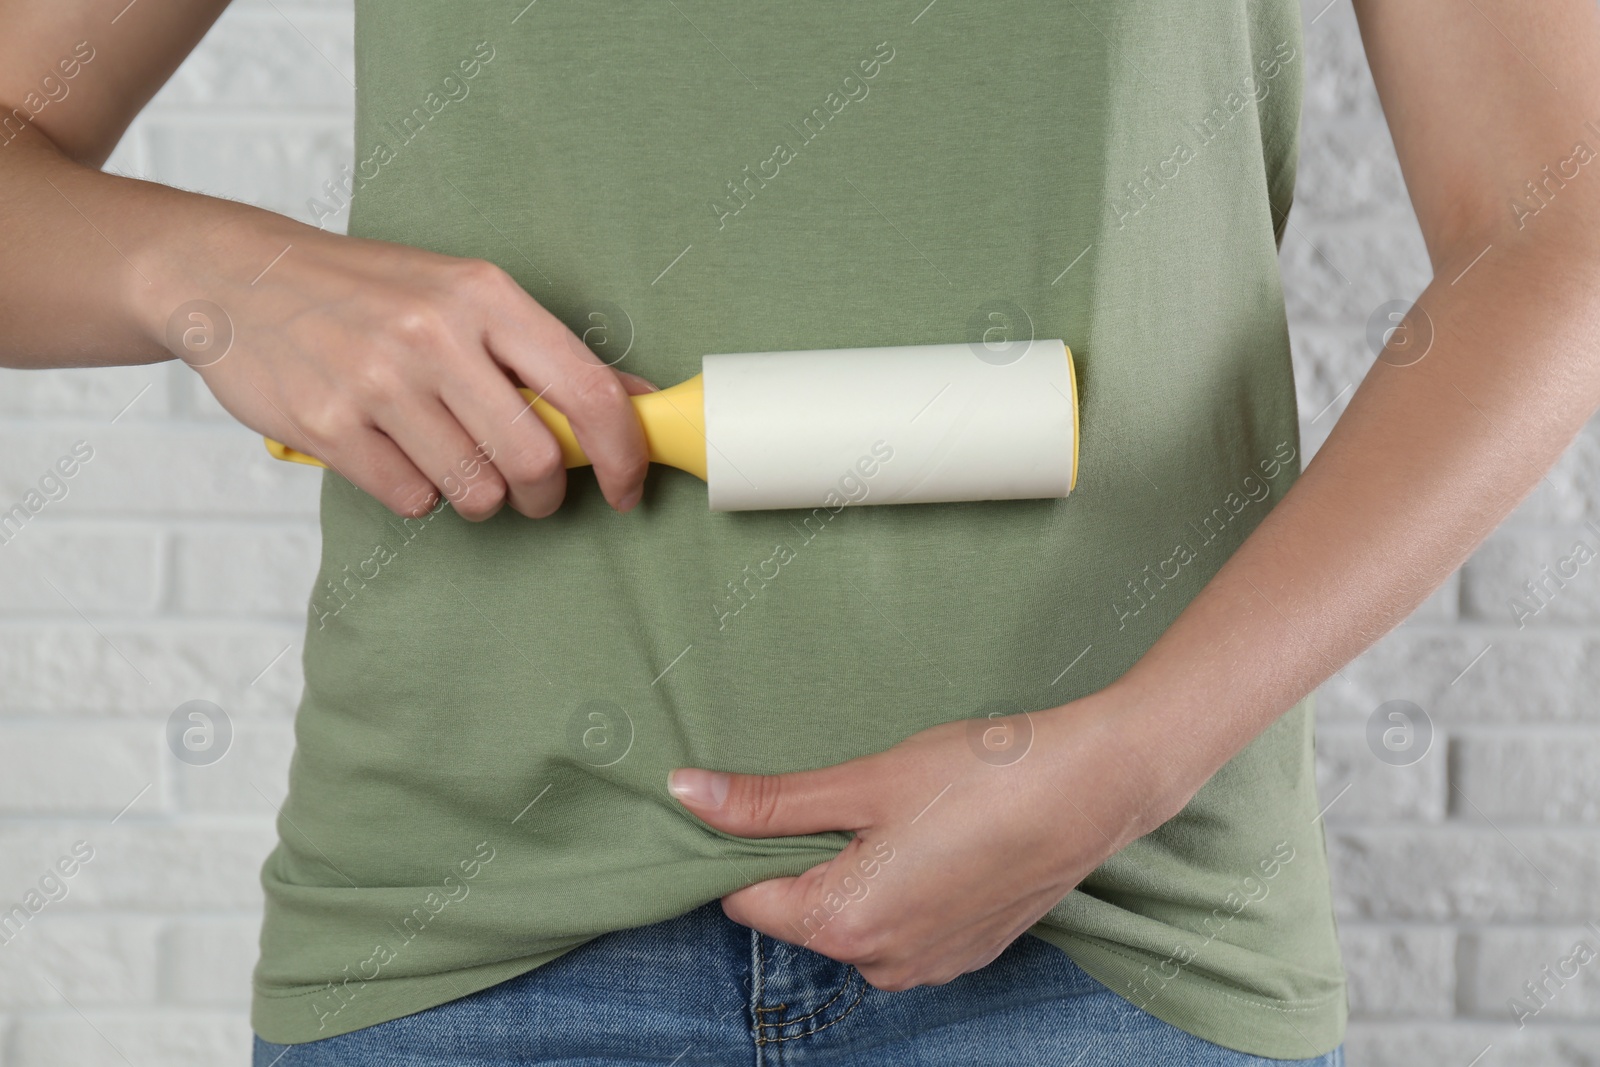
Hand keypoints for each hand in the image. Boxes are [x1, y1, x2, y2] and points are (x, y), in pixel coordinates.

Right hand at [168, 216, 654, 520]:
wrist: (237, 276)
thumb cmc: (369, 293)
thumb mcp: (463, 295)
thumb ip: (545, 351)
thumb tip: (637, 400)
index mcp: (485, 295)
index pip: (587, 389)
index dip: (623, 454)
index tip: (627, 487)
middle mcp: (435, 334)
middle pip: (534, 458)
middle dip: (542, 493)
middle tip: (530, 491)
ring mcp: (378, 380)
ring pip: (474, 489)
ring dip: (477, 497)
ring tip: (451, 461)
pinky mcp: (328, 424)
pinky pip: (411, 499)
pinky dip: (416, 493)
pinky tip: (394, 453)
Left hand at [667, 690, 1185, 989]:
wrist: (1097, 786)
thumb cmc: (984, 776)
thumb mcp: (866, 780)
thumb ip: (771, 801)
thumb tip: (686, 794)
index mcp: (844, 925)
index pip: (746, 897)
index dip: (747, 843)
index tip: (774, 796)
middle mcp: (881, 965)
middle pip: (800, 908)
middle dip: (810, 852)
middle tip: (856, 792)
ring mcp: (928, 965)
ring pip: (853, 914)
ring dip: (859, 866)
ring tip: (908, 810)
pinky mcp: (966, 951)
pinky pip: (902, 922)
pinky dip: (903, 882)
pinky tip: (939, 834)